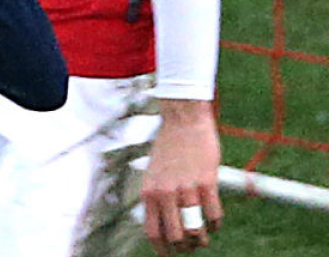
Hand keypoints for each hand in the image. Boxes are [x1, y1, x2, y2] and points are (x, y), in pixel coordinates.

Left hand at [141, 100, 222, 255]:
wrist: (183, 120)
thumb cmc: (169, 147)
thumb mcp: (153, 173)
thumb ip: (156, 195)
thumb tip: (164, 222)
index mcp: (149, 192)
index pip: (152, 232)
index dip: (161, 249)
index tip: (169, 255)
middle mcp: (165, 193)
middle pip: (175, 238)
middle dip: (184, 248)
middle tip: (191, 246)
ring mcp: (186, 189)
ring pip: (195, 232)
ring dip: (201, 240)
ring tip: (203, 237)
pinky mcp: (207, 183)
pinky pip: (214, 216)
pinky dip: (216, 223)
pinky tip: (214, 220)